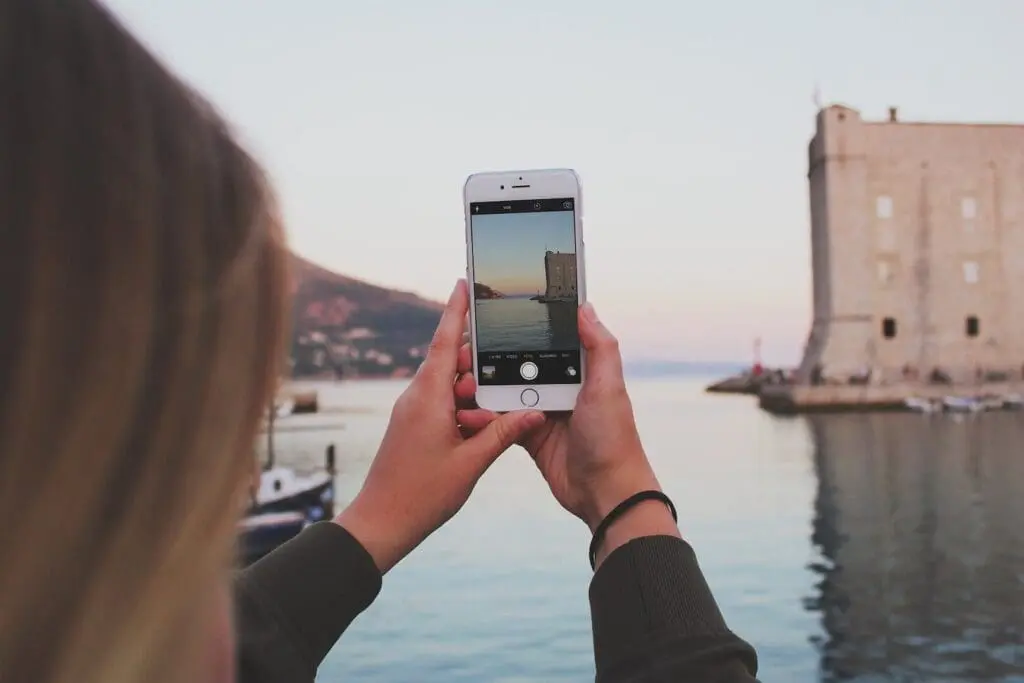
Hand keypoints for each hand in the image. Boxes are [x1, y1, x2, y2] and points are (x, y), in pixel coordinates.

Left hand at [336, 280, 545, 572]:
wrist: (382, 522)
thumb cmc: (420, 495)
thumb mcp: (471, 463)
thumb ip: (504, 433)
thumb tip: (533, 411)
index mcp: (427, 398)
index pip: (445, 342)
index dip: (456, 310)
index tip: (463, 282)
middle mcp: (417, 398)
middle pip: (452, 363)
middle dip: (480, 362)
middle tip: (509, 361)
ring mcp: (413, 412)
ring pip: (450, 386)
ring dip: (475, 392)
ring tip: (500, 406)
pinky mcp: (414, 426)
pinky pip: (443, 404)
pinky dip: (465, 407)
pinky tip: (483, 423)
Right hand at [456, 303, 672, 543]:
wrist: (605, 492)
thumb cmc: (613, 439)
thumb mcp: (609, 386)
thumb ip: (599, 346)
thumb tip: (584, 307)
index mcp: (581, 370)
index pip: (549, 339)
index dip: (526, 327)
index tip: (498, 312)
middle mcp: (561, 386)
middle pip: (521, 363)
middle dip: (495, 356)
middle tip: (469, 351)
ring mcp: (542, 410)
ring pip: (507, 389)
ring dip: (487, 386)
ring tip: (464, 381)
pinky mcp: (529, 434)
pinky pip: (503, 418)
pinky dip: (487, 415)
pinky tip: (471, 408)